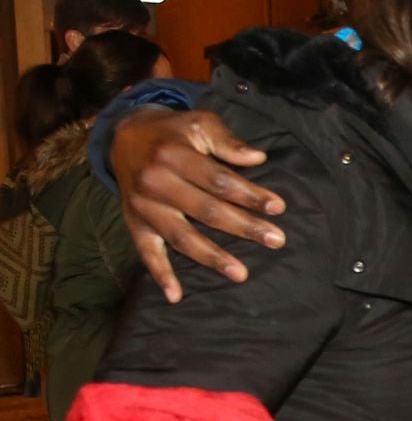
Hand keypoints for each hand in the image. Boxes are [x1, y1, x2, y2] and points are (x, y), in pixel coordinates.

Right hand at [113, 107, 284, 301]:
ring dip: (212, 257)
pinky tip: (176, 297)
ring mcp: (144, 206)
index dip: (250, 194)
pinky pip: (146, 252)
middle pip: (206, 211)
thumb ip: (227, 140)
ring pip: (182, 236)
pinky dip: (160, 275)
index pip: (219, 180)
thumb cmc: (173, 132)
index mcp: (174, 155)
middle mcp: (156, 182)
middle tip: (276, 240)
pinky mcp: (135, 222)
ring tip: (241, 274)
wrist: (123, 136)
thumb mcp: (199, 123)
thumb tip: (258, 158)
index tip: (278, 208)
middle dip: (244, 227)